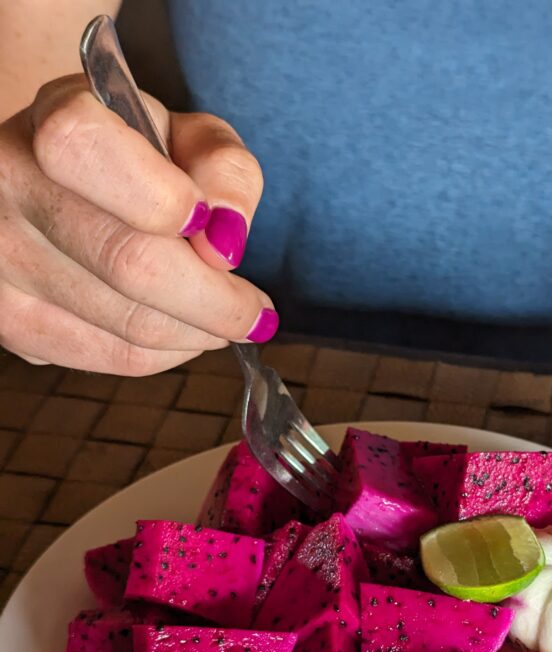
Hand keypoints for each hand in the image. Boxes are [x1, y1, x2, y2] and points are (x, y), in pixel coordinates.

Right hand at [0, 75, 277, 375]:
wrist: (63, 188)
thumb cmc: (137, 158)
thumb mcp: (188, 137)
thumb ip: (223, 169)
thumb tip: (225, 238)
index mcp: (55, 123)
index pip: (90, 155)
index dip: (168, 203)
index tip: (219, 236)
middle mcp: (11, 188)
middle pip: (128, 264)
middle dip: (215, 302)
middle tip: (256, 315)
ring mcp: (3, 263)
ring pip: (128, 325)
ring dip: (198, 333)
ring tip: (225, 320)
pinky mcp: (14, 325)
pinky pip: (114, 357)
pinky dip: (169, 352)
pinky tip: (186, 332)